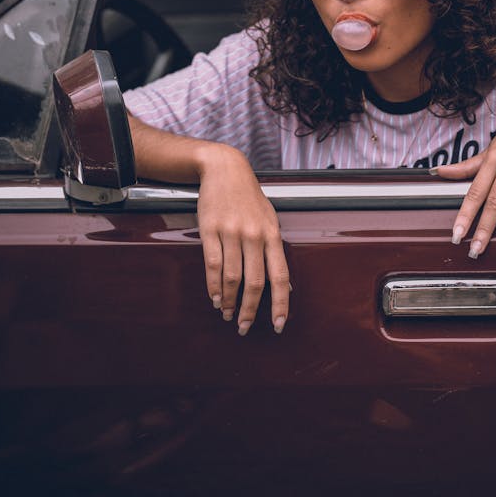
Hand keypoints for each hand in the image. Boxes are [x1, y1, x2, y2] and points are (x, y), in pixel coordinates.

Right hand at [196, 144, 289, 334]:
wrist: (226, 170)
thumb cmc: (250, 197)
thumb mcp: (270, 218)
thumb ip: (274, 249)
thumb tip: (285, 283)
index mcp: (272, 234)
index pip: (281, 276)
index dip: (281, 303)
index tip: (279, 324)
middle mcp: (254, 235)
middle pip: (255, 282)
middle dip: (250, 310)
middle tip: (244, 326)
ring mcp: (232, 233)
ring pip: (232, 278)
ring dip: (229, 301)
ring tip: (227, 313)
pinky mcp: (211, 230)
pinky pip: (212, 265)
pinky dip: (213, 286)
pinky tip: (215, 297)